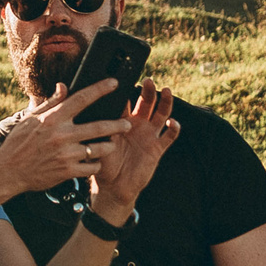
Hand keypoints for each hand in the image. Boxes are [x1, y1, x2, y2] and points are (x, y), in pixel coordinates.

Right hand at [0, 78, 129, 194]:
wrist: (9, 171)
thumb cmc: (19, 143)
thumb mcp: (32, 118)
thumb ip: (51, 102)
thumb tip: (64, 86)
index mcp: (53, 118)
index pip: (82, 98)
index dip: (101, 89)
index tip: (114, 83)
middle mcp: (62, 135)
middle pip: (99, 126)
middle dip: (118, 124)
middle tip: (127, 123)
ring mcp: (66, 155)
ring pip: (100, 149)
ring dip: (109, 146)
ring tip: (111, 144)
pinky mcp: (68, 172)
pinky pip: (91, 167)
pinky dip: (95, 164)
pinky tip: (94, 161)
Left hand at [89, 80, 180, 218]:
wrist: (113, 187)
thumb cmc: (102, 165)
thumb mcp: (97, 144)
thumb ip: (97, 129)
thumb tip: (91, 117)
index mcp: (121, 121)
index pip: (125, 101)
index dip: (127, 90)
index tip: (127, 78)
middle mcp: (137, 125)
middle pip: (146, 103)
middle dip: (148, 91)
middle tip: (149, 80)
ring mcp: (149, 135)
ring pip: (160, 114)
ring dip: (165, 102)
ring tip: (165, 91)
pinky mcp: (157, 148)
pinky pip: (169, 136)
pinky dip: (173, 128)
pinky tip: (172, 122)